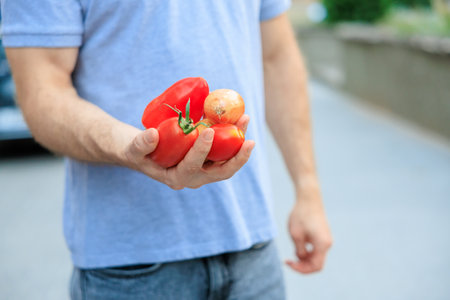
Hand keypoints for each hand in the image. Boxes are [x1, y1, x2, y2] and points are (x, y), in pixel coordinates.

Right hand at [123, 115, 254, 189]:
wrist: (143, 151)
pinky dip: (233, 137)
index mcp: (177, 178)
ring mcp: (204, 169)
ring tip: (245, 120)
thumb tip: (152, 134)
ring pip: (227, 161)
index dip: (201, 151)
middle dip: (237, 157)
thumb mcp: (133, 148)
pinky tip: (237, 119)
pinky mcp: (209, 160)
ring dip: (239, 143)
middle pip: (221, 172)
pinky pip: (225, 151)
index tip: (207, 131)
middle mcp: (194, 177)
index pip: (192, 167)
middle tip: (249, 140)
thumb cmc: (137, 151)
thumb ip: (141, 144)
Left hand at [286, 189, 332, 273]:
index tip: (289, 263)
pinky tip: (297, 245)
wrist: (308, 199)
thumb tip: (302, 258)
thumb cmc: (301, 215)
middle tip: (288, 261)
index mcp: (323, 244)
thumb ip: (299, 251)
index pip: (315, 266)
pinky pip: (317, 249)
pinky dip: (307, 252)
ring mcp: (327, 239)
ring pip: (316, 257)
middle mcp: (328, 243)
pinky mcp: (323, 235)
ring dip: (304, 258)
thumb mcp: (296, 235)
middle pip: (317, 263)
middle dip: (302, 265)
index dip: (301, 269)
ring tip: (292, 252)